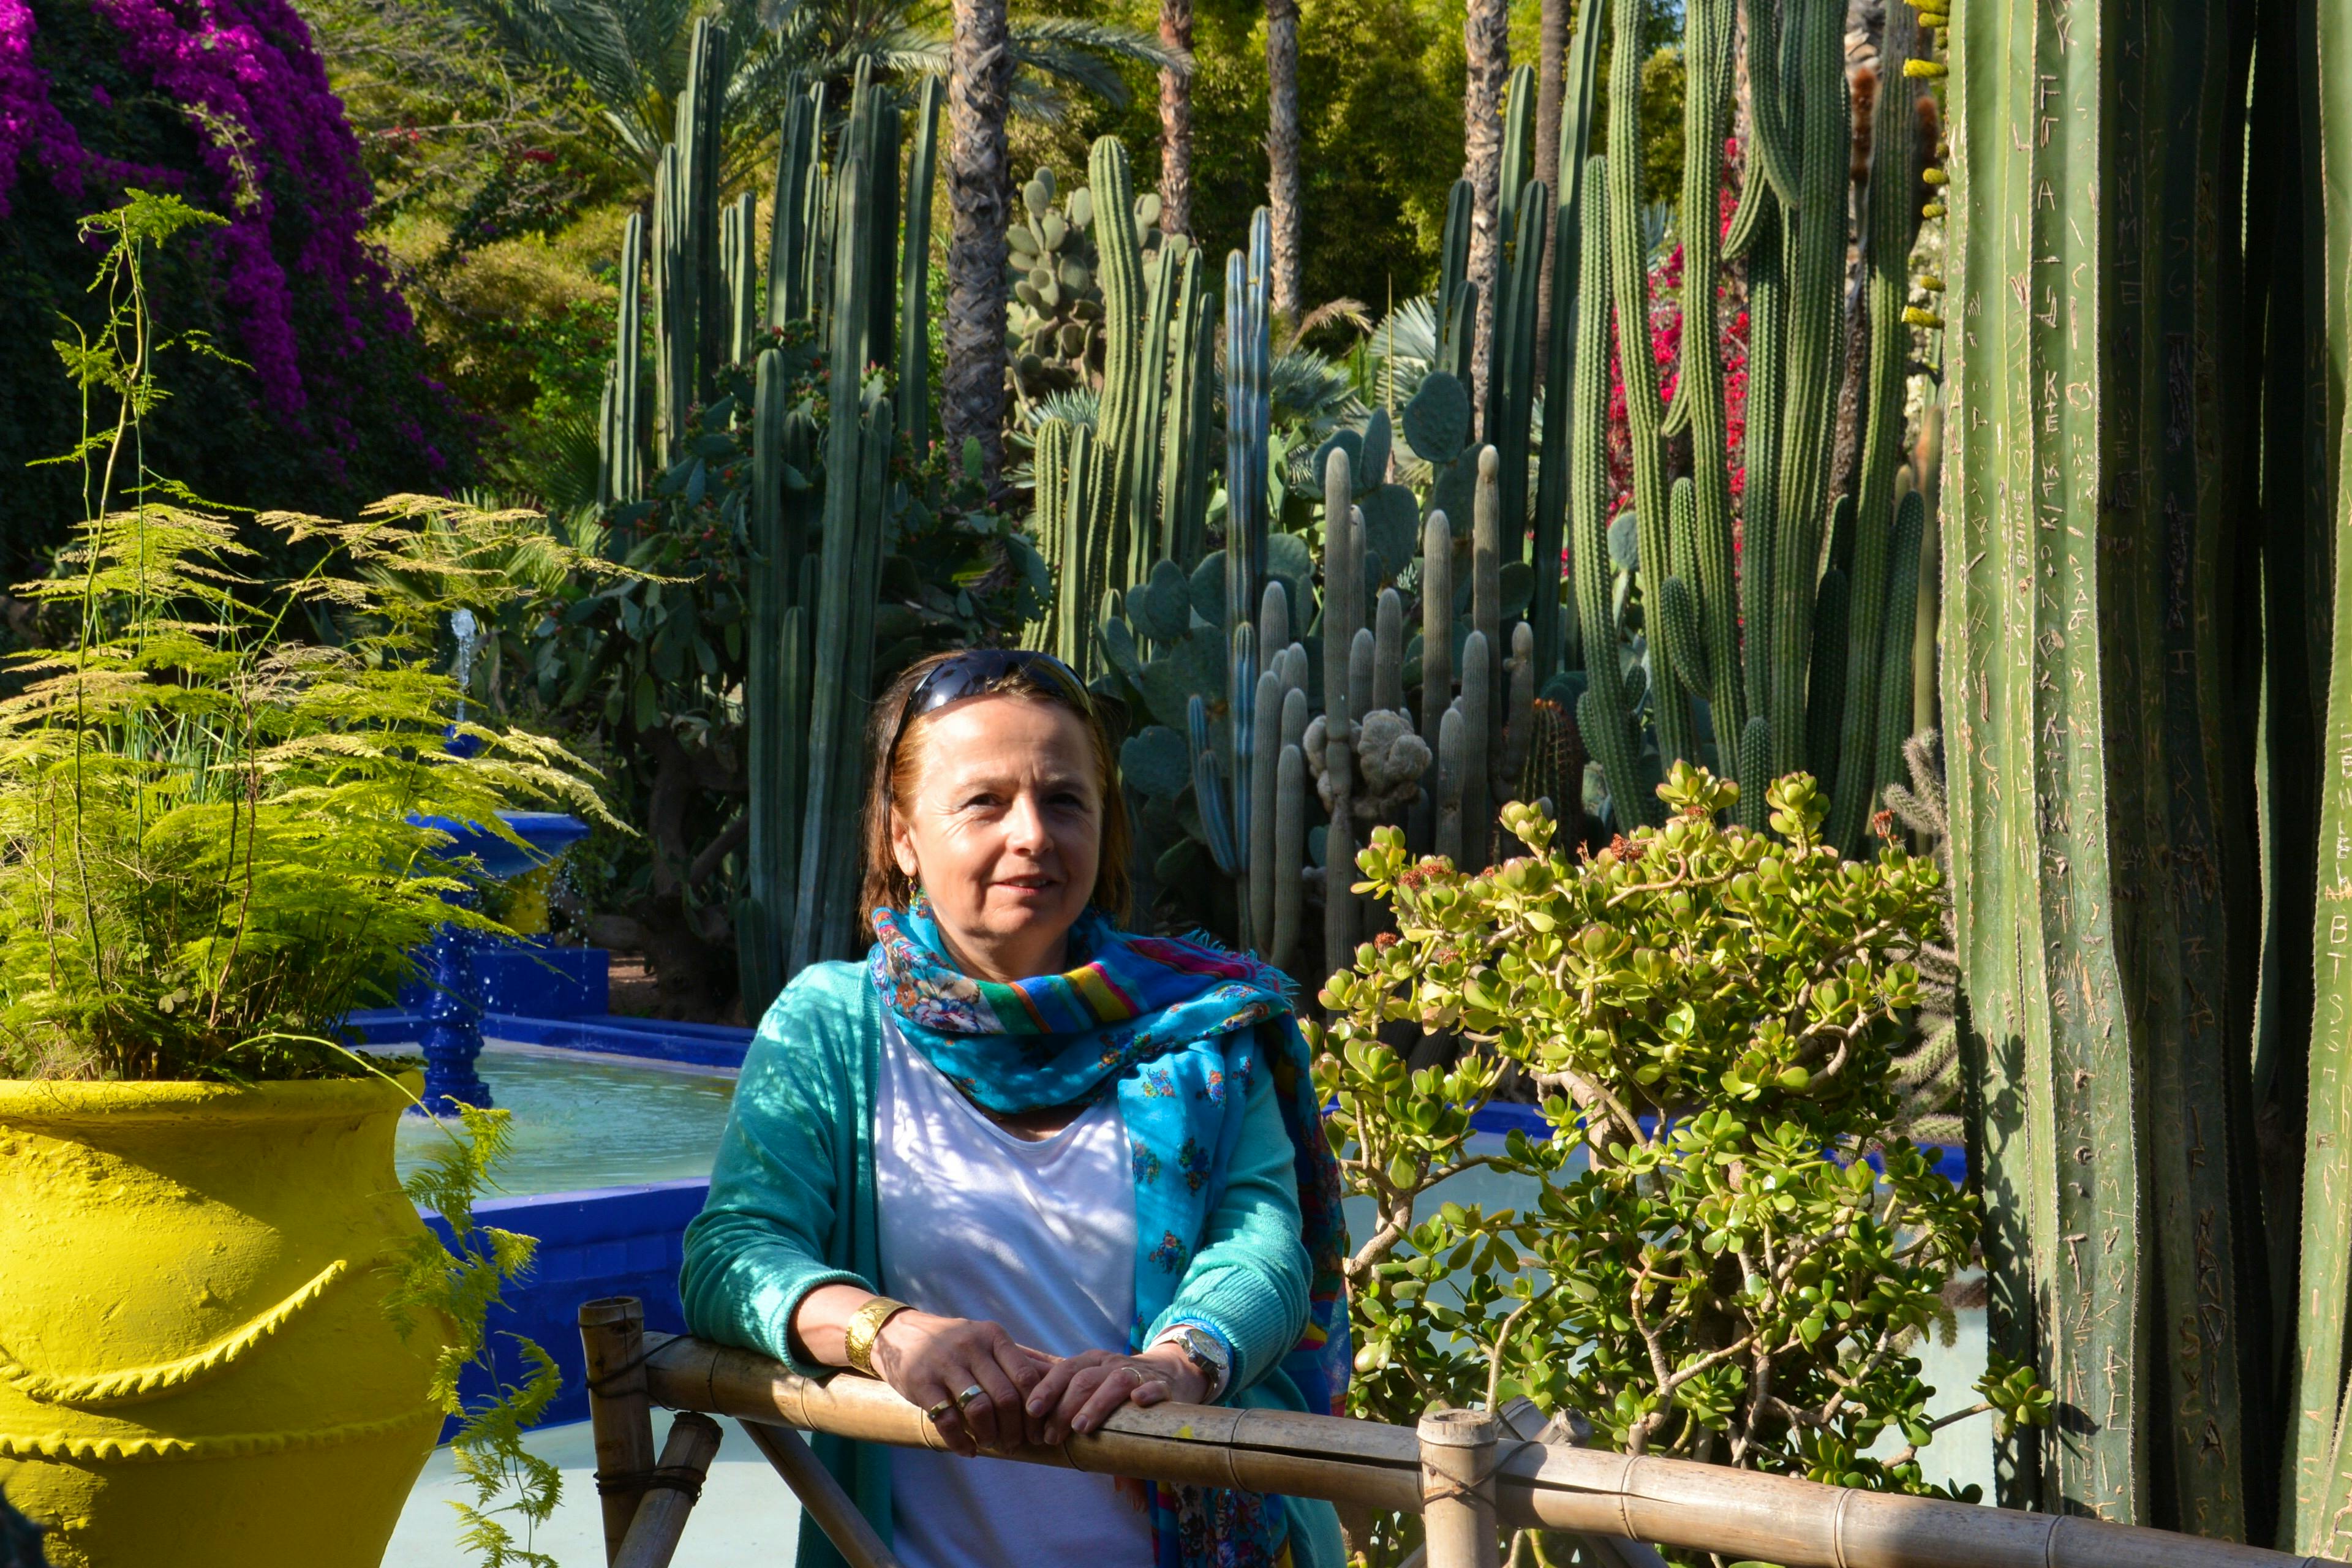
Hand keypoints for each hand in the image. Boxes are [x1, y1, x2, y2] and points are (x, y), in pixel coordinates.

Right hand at [869, 1310, 1051, 1456]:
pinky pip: (946, 1420)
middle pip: (1005, 1397)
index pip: (1025, 1376)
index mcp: (993, 1336)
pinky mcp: (921, 1383)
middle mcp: (971, 1347)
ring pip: (978, 1409)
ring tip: (991, 1445)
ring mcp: (944, 1365)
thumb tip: (1063, 1371)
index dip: (1036, 1409)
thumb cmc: (954, 1342)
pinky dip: (961, 1442)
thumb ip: (1021, 1357)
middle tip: (1014, 1445)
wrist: (899, 1334)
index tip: (1037, 1430)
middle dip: (1014, 1429)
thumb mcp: (987, 1339)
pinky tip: (968, 1450)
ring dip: (989, 1435)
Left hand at [1023, 1345, 1206, 1444]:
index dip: (1047, 1388)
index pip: (1064, 1370)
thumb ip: (1062, 1391)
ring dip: (1096, 1404)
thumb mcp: (1090, 1380)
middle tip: (1051, 1436)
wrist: (1168, 1371)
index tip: (1030, 1411)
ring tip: (1081, 1427)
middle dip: (1064, 1407)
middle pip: (1084, 1378)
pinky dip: (1146, 1392)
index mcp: (1090, 1362)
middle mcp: (1110, 1364)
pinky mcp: (1163, 1386)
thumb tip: (1021, 1409)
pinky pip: (1155, 1386)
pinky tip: (1138, 1401)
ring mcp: (1137, 1374)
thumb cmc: (1117, 1385)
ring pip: (1115, 1381)